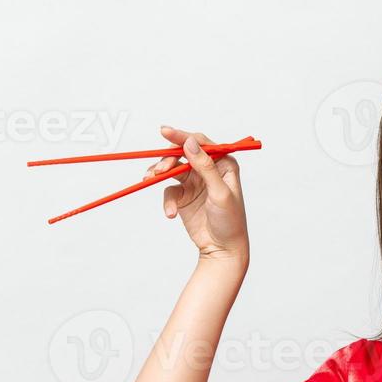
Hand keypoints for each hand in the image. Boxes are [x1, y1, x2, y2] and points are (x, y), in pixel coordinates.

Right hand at [144, 125, 248, 259]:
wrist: (222, 249)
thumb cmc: (230, 222)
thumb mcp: (220, 193)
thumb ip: (205, 167)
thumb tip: (191, 143)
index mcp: (223, 163)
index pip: (200, 143)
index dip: (182, 136)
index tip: (165, 132)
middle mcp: (209, 169)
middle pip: (182, 153)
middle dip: (168, 159)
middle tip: (158, 170)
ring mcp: (195, 181)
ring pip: (172, 169)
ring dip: (160, 173)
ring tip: (150, 179)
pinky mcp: (184, 195)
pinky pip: (169, 191)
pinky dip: (167, 201)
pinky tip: (171, 213)